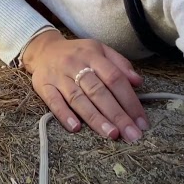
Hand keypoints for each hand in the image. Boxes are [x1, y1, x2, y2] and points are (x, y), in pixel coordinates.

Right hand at [22, 32, 148, 142]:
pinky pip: (53, 101)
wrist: (43, 49)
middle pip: (98, 91)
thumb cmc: (77, 54)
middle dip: (117, 114)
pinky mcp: (43, 86)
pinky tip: (76, 128)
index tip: (141, 121)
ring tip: (111, 134)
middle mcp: (75, 64)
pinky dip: (64, 115)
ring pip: (78, 99)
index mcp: (92, 55)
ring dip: (95, 118)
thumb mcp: (99, 50)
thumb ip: (120, 64)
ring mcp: (58, 76)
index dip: (129, 100)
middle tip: (131, 134)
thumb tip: (138, 82)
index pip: (114, 78)